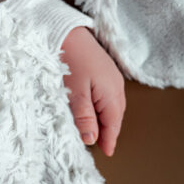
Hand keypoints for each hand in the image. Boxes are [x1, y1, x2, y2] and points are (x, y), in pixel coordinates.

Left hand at [61, 26, 125, 156]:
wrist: (67, 30)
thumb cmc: (71, 59)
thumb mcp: (75, 92)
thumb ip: (84, 117)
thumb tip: (91, 139)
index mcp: (112, 94)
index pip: (113, 124)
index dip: (109, 140)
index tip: (106, 153)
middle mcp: (116, 87)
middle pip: (115, 116)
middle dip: (109, 131)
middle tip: (100, 146)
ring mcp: (112, 78)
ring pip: (112, 106)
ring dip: (105, 119)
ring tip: (96, 131)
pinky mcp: (105, 72)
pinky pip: (107, 96)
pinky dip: (102, 107)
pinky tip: (93, 109)